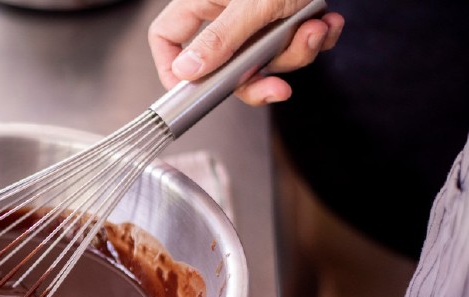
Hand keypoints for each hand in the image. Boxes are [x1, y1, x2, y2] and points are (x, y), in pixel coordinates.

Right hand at [149, 0, 343, 103]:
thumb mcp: (254, 4)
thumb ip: (220, 38)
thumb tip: (186, 70)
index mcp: (204, 0)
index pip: (167, 37)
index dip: (173, 70)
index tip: (195, 93)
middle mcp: (227, 13)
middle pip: (224, 66)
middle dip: (259, 76)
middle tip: (278, 86)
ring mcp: (256, 20)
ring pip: (264, 61)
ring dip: (296, 52)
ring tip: (313, 29)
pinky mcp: (283, 22)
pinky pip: (291, 48)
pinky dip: (314, 40)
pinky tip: (325, 23)